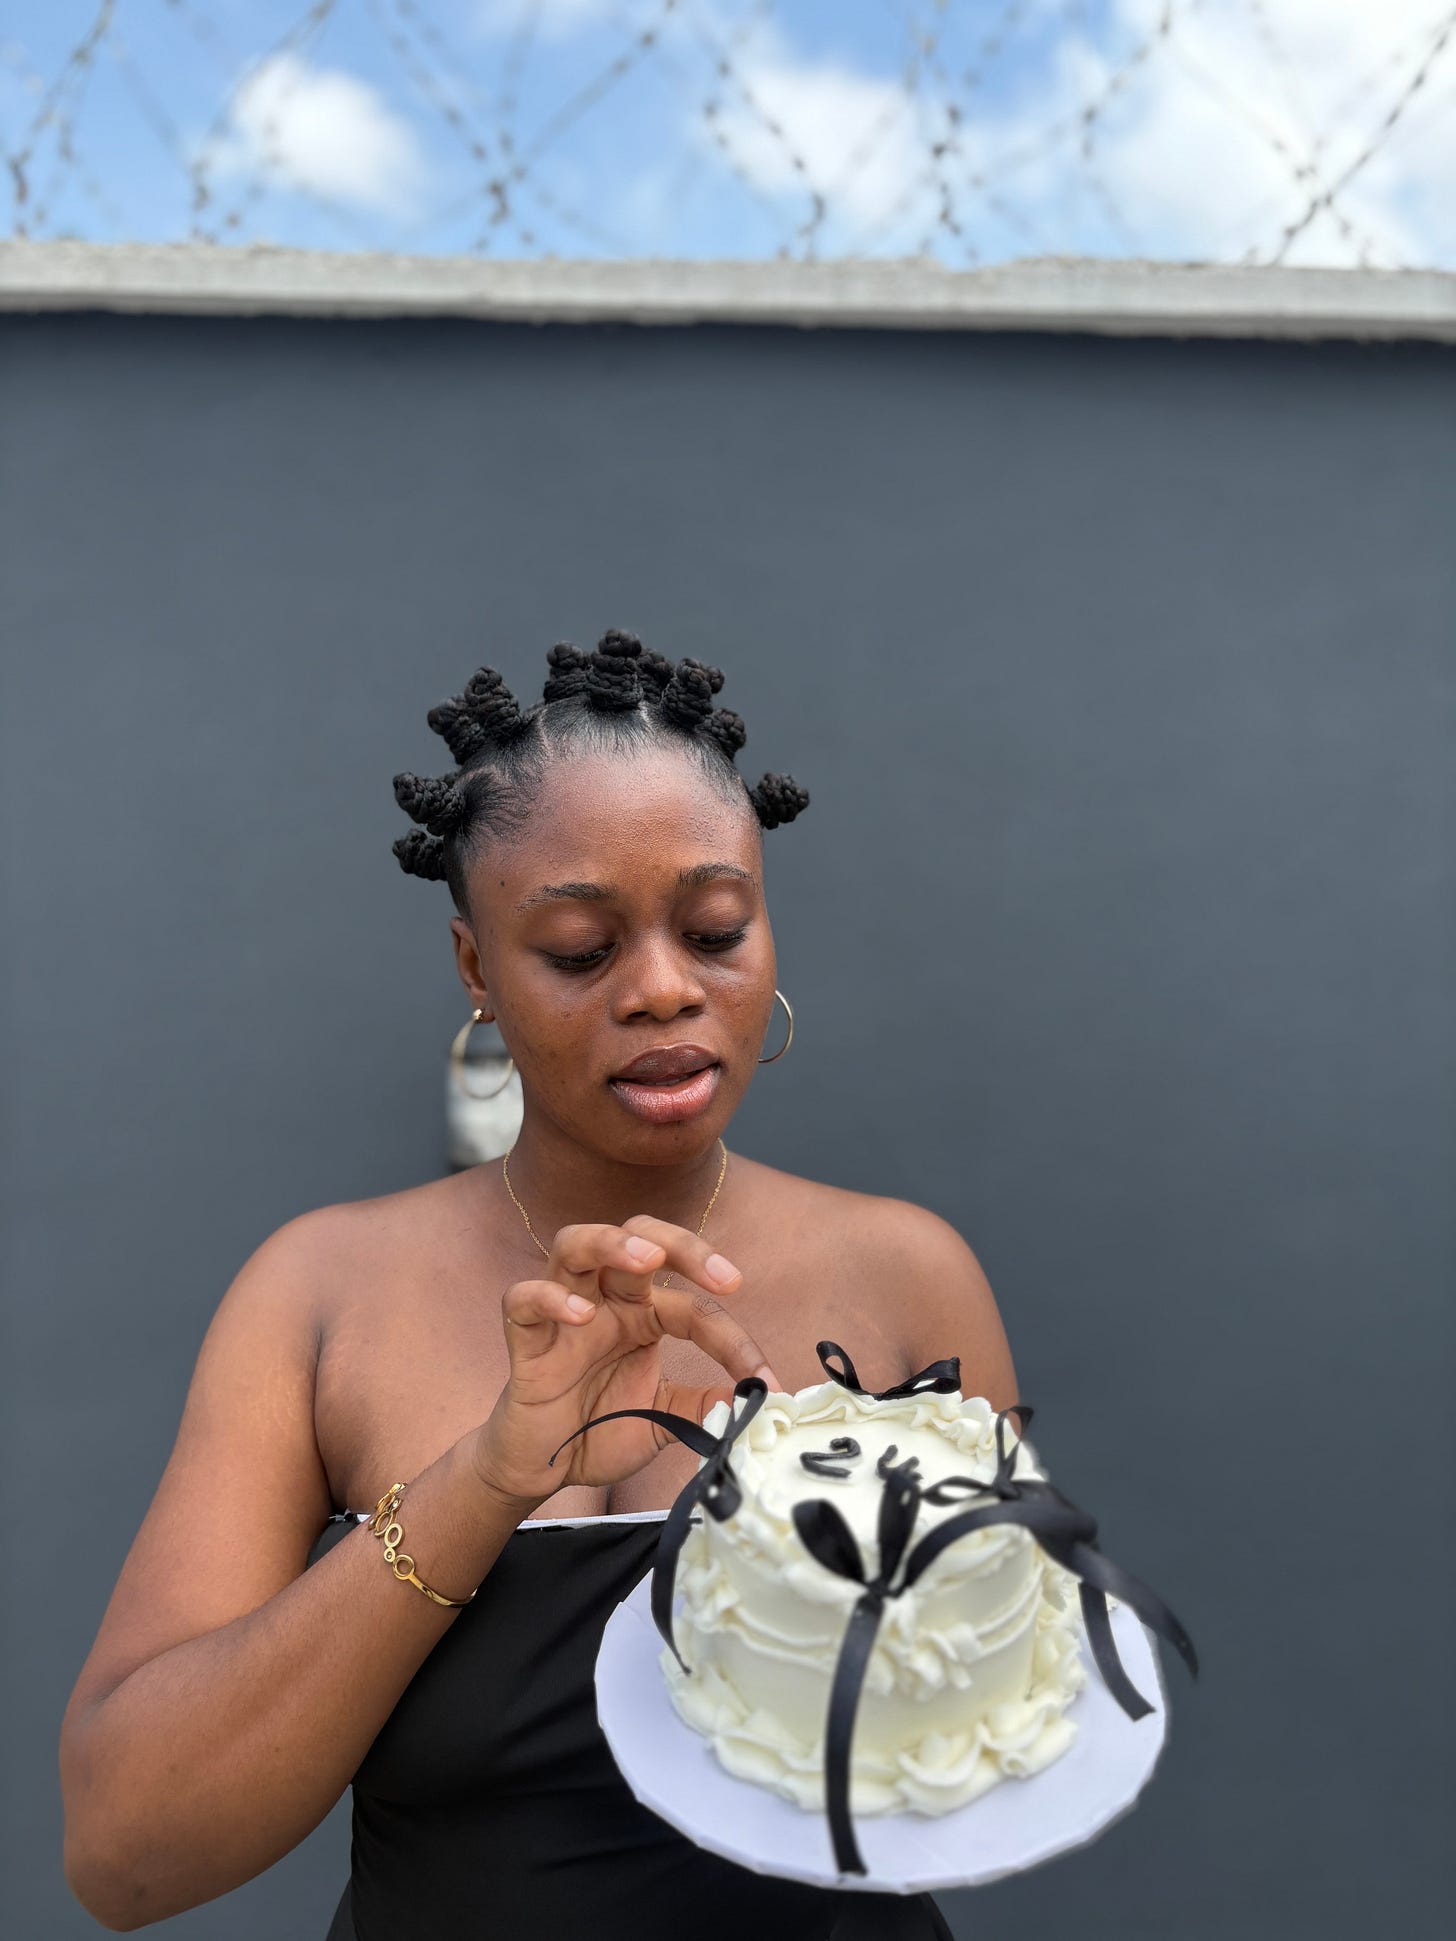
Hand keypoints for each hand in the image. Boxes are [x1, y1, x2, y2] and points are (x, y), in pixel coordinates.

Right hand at [470, 1216, 781, 1507]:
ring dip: (613, 1242)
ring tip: (647, 1258)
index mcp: (642, 1315)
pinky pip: (522, 1298)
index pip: (693, 1303)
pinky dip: (549, 1297)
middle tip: (722, 1276)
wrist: (543, 1469)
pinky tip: (579, 1314)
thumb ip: (704, 1408)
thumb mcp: (664, 1419)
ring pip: (575, 1245)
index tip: (764, 1378)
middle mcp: (606, 1302)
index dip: (732, 1338)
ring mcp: (562, 1315)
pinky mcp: (524, 1340)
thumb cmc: (598, 1431)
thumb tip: (757, 1402)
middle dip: (682, 1244)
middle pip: (637, 1236)